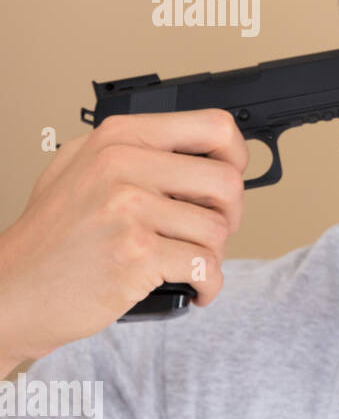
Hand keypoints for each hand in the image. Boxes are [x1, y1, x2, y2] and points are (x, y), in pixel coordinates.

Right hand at [0, 110, 247, 364]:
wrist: (11, 291)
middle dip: (230, 215)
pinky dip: (208, 284)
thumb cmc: (50, 238)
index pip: (214, 127)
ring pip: (219, 230)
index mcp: (119, 138)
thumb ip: (134, 152)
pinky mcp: (136, 253)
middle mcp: (123, 166)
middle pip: (227, 182)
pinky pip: (206, 267)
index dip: (236, 157)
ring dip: (213, 255)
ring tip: (186, 262)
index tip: (230, 179)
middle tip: (210, 233)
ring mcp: (128, 208)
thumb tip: (201, 152)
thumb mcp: (80, 169)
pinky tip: (194, 287)